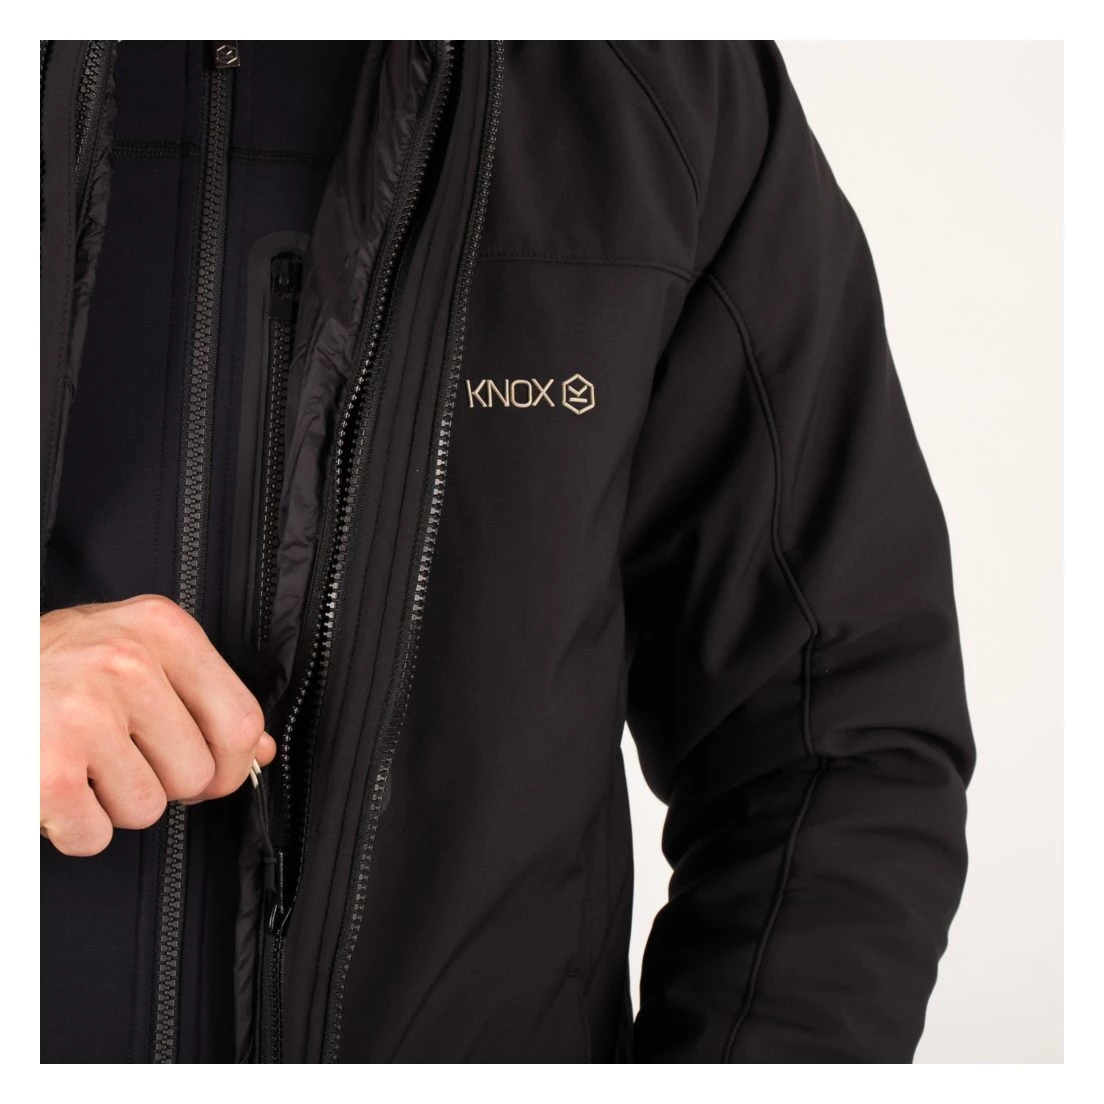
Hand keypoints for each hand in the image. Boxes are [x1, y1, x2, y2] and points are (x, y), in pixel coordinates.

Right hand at [41, 595, 276, 855]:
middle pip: (197, 773)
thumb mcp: (133, 648)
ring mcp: (85, 716)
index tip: (215, 772)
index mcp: (162, 630)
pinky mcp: (47, 771)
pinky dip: (74, 828)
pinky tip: (56, 787)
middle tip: (120, 756)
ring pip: (148, 808)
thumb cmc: (50, 660)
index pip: (240, 720)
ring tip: (82, 763)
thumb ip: (201, 693)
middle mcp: (128, 664)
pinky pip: (95, 836)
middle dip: (164, 781)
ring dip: (114, 802)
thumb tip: (259, 750)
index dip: (234, 764)